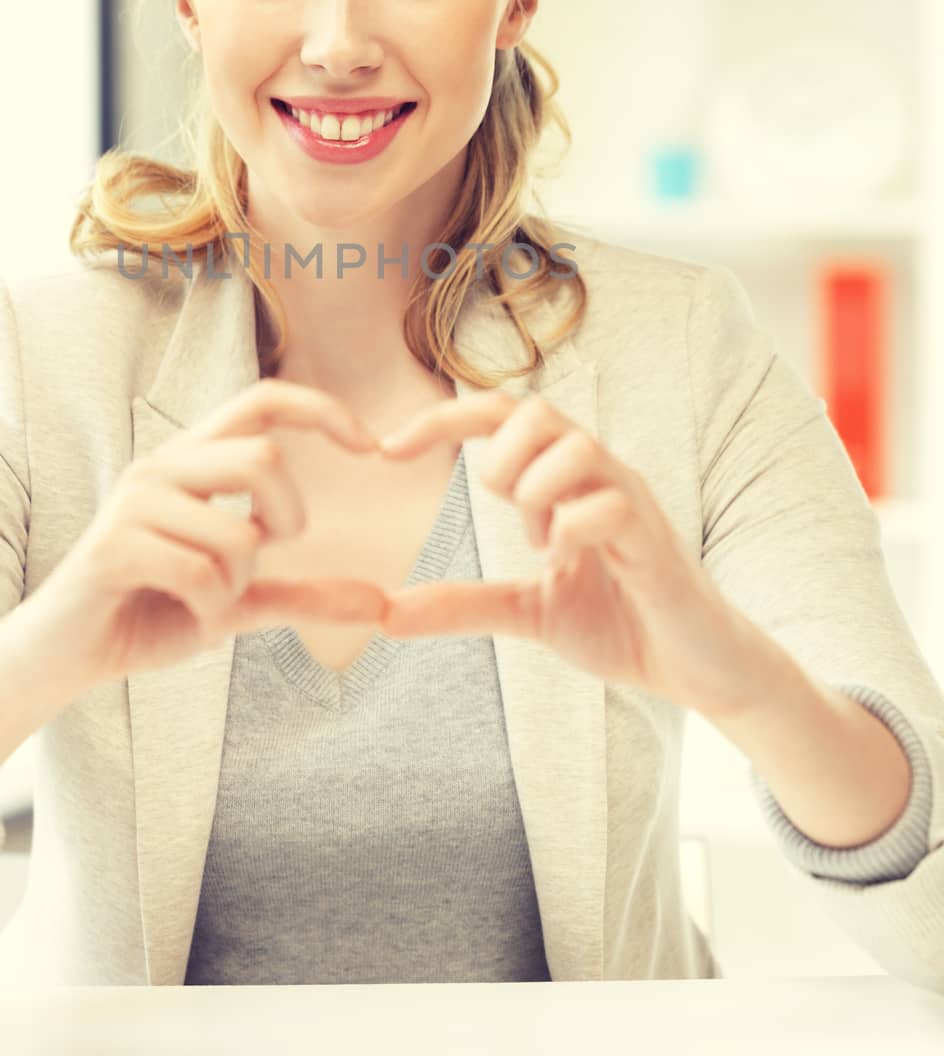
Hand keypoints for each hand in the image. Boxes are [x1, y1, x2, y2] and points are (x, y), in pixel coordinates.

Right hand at [23, 379, 388, 690]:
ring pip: (239, 532)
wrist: (59, 656)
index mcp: (190, 461)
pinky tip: (182, 618)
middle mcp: (161, 467)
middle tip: (265, 558)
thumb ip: (301, 594)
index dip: (321, 409)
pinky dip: (209, 613)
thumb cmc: (148, 611)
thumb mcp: (235, 600)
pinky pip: (204, 576)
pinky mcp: (115, 548)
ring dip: (237, 584)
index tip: (371, 444)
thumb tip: (378, 600)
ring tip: (203, 601)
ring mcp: (134, 504)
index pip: (262, 400)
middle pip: (264, 458)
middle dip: (287, 520)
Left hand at [376, 391, 759, 715]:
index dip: (441, 419)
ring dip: (536, 493)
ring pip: (573, 445)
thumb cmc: (622, 623)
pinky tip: (565, 564)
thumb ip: (463, 603)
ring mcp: (631, 500)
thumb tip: (384, 613)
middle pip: (534, 410)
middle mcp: (598, 473)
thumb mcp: (527, 611)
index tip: (385, 449)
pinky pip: (610, 505)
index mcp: (564, 478)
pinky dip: (571, 531)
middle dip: (499, 460)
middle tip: (506, 518)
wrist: (698, 670)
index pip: (500, 414)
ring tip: (543, 545)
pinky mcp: (655, 540)